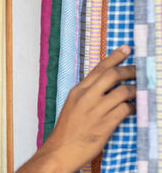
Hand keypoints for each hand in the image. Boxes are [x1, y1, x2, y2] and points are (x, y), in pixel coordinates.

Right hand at [17, 45, 135, 172]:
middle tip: (140, 70)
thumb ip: (87, 94)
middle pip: (112, 75)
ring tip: (139, 92)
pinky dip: (133, 107)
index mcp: (77, 91)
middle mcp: (86, 97)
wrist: (60, 150)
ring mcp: (96, 110)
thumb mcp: (72, 106)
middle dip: (129, 70)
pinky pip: (125, 110)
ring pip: (122, 91)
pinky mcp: (105, 124)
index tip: (126, 48)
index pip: (98, 69)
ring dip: (135, 90)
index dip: (114, 57)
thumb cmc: (67, 130)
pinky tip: (134, 109)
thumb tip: (105, 86)